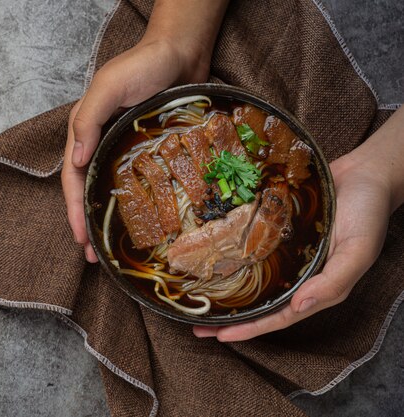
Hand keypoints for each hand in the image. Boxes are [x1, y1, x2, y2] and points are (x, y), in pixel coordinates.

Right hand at [62, 38, 209, 261]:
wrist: (181, 50)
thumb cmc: (144, 64)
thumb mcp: (110, 87)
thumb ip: (88, 120)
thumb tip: (75, 161)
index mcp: (85, 131)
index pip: (73, 179)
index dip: (74, 211)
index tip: (81, 240)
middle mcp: (101, 143)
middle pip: (88, 190)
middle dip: (87, 224)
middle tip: (94, 257)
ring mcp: (124, 148)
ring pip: (111, 190)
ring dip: (108, 219)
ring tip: (112, 248)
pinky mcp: (148, 150)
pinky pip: (138, 181)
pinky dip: (135, 203)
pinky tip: (142, 220)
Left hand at [193, 151, 392, 340]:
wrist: (365, 171)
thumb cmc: (367, 212)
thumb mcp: (358, 251)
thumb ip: (333, 281)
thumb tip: (299, 306)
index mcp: (316, 285)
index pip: (278, 316)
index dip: (250, 328)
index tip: (221, 336)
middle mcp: (296, 272)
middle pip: (259, 302)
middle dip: (229, 317)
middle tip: (197, 326)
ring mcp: (285, 252)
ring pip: (251, 276)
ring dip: (225, 288)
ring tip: (196, 297)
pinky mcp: (276, 229)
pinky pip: (251, 246)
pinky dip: (232, 254)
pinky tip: (212, 255)